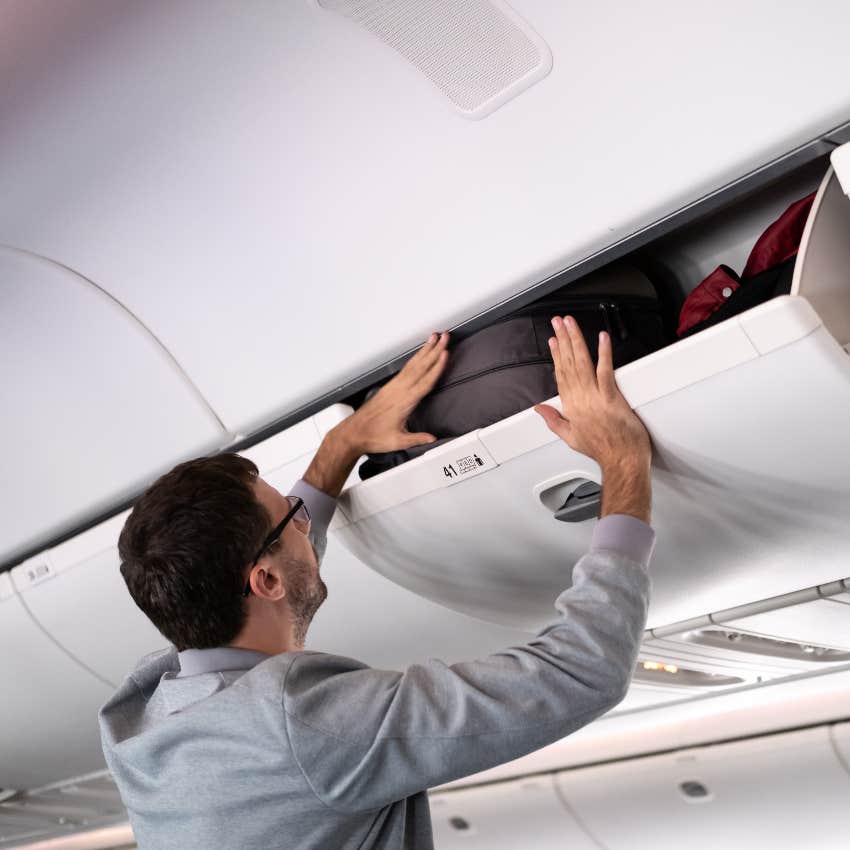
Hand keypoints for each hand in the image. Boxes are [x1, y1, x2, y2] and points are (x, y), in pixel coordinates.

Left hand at [335, 332, 449, 454]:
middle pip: (421, 366)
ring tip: (434, 338)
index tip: (445, 354)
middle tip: (445, 337)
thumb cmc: (373, 436)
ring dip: (425, 350)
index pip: (425, 381)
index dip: (437, 367)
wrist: (354, 433)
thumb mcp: (398, 441)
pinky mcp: (389, 386)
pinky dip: (415, 358)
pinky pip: (406, 368)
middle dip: (434, 350)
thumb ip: (417, 439)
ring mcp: (394, 386)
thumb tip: (432, 439)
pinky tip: (419, 354)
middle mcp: (400, 390)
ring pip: (413, 364)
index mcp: (405, 401)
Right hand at [534, 317, 650, 474]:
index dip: (556, 355)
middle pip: (568, 363)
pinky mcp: (612, 397)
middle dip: (562, 339)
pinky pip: (606, 371)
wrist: (621, 461)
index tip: (553, 340)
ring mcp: (595, 397)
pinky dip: (604, 353)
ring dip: (576, 340)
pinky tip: (602, 338)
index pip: (560, 374)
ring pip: (582, 362)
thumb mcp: (570, 438)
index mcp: (570, 406)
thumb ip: (553, 420)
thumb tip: (539, 409)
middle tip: (558, 322)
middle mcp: (580, 399)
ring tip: (570, 324)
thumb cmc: (601, 450)